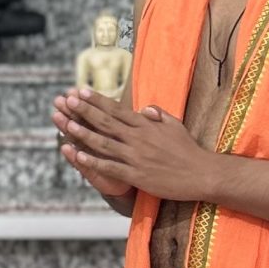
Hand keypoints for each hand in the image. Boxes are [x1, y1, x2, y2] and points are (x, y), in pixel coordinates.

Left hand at [52, 88, 215, 202]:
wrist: (202, 174)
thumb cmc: (189, 150)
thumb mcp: (175, 125)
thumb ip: (158, 115)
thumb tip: (144, 108)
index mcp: (146, 125)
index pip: (116, 109)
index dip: (97, 101)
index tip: (81, 91)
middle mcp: (138, 138)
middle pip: (106, 122)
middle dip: (84, 111)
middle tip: (66, 100)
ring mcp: (136, 157)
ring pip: (104, 143)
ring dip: (83, 133)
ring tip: (66, 124)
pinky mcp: (136, 175)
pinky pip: (110, 167)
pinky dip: (93, 161)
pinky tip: (78, 156)